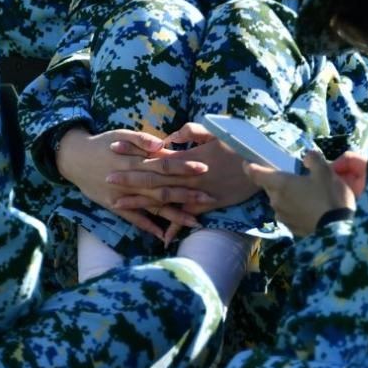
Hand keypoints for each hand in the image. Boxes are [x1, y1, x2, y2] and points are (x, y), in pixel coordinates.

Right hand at [54, 127, 206, 241]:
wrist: (74, 159)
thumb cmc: (102, 143)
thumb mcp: (120, 135)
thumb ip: (141, 140)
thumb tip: (162, 144)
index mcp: (134, 161)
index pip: (163, 165)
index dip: (183, 167)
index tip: (204, 169)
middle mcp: (130, 180)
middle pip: (163, 188)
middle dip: (186, 194)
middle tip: (209, 198)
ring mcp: (122, 196)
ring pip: (152, 206)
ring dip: (174, 215)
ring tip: (195, 222)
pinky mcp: (114, 206)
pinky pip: (133, 219)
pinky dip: (147, 226)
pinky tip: (163, 234)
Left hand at [107, 122, 261, 237]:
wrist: (262, 164)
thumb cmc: (239, 144)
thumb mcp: (215, 131)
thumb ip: (191, 132)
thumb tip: (170, 138)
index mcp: (188, 156)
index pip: (154, 154)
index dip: (133, 152)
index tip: (113, 149)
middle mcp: (188, 176)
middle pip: (152, 177)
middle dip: (128, 179)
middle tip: (106, 178)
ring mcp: (197, 192)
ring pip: (164, 198)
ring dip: (141, 203)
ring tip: (117, 205)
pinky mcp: (208, 204)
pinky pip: (188, 216)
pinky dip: (176, 226)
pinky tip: (160, 236)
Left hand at [245, 149, 356, 237]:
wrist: (337, 231)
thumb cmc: (329, 197)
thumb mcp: (325, 172)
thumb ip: (314, 159)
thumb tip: (307, 157)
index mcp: (280, 184)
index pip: (256, 173)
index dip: (250, 166)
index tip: (248, 162)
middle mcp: (276, 200)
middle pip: (269, 186)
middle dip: (276, 180)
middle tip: (292, 176)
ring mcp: (282, 216)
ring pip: (279, 200)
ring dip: (286, 195)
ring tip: (304, 193)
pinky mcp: (290, 228)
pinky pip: (287, 213)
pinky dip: (293, 208)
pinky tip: (308, 208)